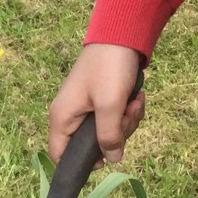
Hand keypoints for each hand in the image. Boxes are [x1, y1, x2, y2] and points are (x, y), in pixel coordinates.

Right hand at [48, 43, 145, 165]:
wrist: (122, 34)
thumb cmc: (109, 68)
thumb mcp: (110, 104)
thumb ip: (109, 135)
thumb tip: (112, 160)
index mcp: (62, 117)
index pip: (60, 155)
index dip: (81, 163)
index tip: (106, 158)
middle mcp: (71, 114)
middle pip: (91, 144)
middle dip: (117, 133)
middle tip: (128, 114)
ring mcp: (87, 106)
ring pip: (108, 130)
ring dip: (127, 120)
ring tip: (135, 100)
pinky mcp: (103, 99)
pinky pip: (116, 116)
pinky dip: (128, 109)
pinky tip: (137, 96)